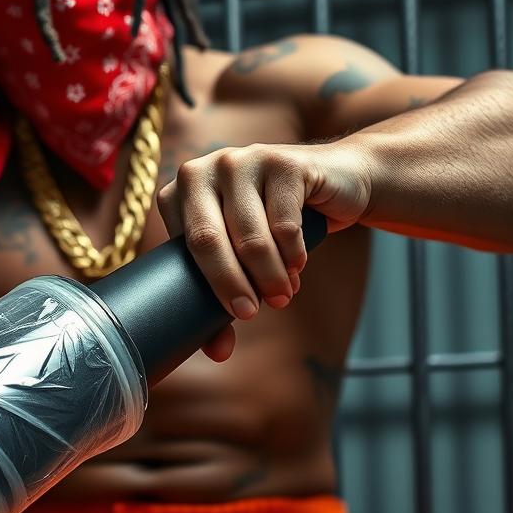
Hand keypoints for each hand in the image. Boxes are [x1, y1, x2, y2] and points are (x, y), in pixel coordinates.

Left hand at [157, 141, 373, 359]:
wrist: (334, 182)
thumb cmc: (275, 225)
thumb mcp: (243, 258)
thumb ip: (224, 297)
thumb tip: (219, 352)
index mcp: (179, 193)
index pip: (182, 248)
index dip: (207, 287)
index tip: (234, 317)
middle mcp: (203, 170)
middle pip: (207, 241)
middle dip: (231, 285)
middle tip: (253, 314)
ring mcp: (242, 160)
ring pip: (250, 237)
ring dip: (269, 277)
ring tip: (282, 295)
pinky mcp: (282, 161)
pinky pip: (285, 225)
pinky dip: (293, 256)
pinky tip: (298, 265)